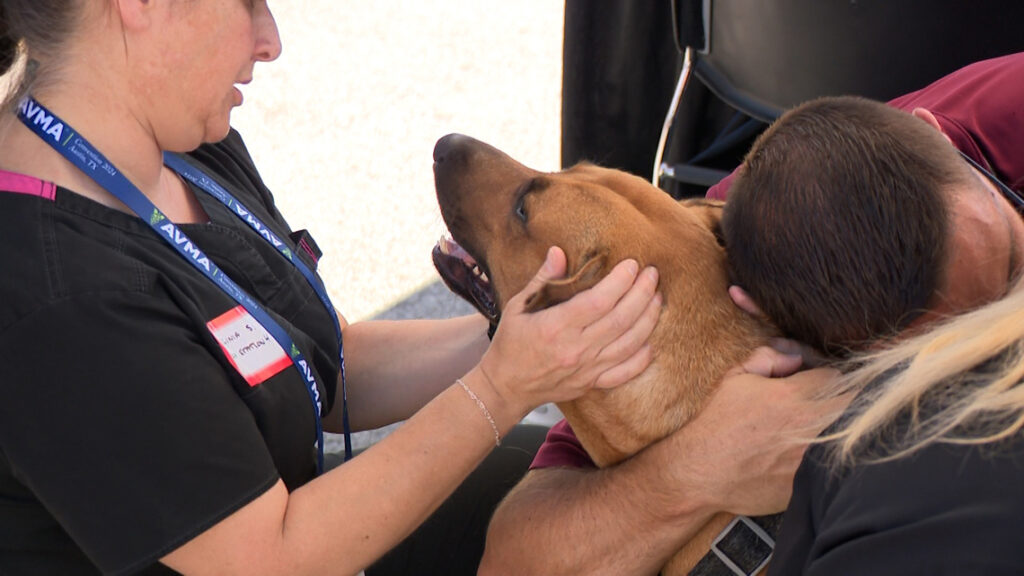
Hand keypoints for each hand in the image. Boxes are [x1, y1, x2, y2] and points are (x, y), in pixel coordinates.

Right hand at [478, 246, 661, 417]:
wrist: (506, 386)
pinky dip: (641, 358)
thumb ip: (542, 279)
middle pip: (620, 320)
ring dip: (648, 319)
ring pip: (629, 344)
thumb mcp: (518, 306)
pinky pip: (624, 373)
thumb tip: (558, 252)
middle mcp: (575, 349)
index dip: (620, 281)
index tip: (632, 265)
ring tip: (657, 298)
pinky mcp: (591, 384)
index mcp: (556, 326)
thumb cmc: (510, 343)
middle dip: (642, 294)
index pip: (599, 301)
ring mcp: (586, 369)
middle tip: (652, 275)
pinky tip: (650, 340)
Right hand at [672, 344, 847, 516]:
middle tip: (825, 400)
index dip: (827, 374)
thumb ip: (770, 356)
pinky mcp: (811, 483)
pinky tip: (806, 451)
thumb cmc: (719, 422)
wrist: (702, 470)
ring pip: (850, 435)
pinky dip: (828, 455)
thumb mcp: (737, 377)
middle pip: (854, 404)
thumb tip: (795, 356)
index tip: (815, 378)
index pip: (836, 375)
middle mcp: (811, 426)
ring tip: (817, 425)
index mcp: (795, 396)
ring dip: (840, 426)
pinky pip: (835, 464)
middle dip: (844, 397)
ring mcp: (814, 458)